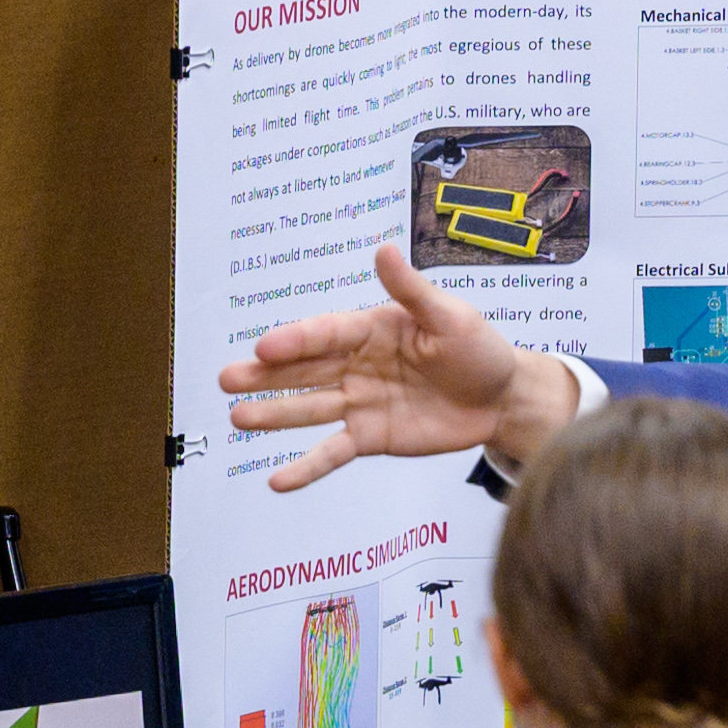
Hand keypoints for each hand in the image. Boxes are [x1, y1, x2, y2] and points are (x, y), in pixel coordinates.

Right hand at [219, 241, 579, 492]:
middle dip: (265, 375)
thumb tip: (383, 247)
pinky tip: (276, 480)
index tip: (262, 347)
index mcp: (370, 329)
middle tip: (225, 379)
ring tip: (237, 418)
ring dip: (273, 414)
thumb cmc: (478, 349)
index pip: (325, 334)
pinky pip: (333, 452)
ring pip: (309, 409)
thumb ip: (412, 291)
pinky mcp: (370, 437)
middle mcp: (356, 364)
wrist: (502, 399)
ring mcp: (359, 402)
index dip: (295, 341)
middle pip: (304, 370)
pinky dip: (307, 467)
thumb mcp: (451, 316)